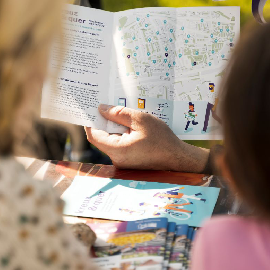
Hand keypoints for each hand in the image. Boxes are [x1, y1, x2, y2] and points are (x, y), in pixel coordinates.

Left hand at [85, 104, 208, 171]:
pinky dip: (123, 135)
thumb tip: (101, 109)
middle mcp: (117, 159)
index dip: (90, 121)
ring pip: (111, 141)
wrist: (178, 158)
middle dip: (105, 122)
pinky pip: (120, 145)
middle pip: (102, 137)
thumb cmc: (162, 139)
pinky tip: (133, 127)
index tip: (91, 108)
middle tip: (109, 106)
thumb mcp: (141, 120)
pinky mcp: (129, 162)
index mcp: (117, 150)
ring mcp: (122, 162)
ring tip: (126, 116)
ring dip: (116, 128)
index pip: (93, 135)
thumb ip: (119, 114)